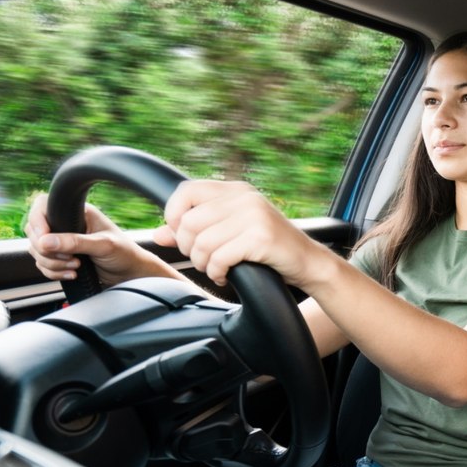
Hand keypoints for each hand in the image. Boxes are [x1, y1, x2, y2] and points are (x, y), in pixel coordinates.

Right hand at [25, 194, 158, 285]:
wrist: (130, 274)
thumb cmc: (125, 253)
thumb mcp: (102, 245)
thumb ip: (75, 242)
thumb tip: (45, 241)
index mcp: (77, 212)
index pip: (43, 207)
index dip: (38, 223)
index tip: (45, 241)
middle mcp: (67, 225)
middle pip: (35, 233)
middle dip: (47, 250)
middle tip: (69, 257)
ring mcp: (62, 242)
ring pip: (37, 251)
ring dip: (52, 263)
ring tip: (75, 266)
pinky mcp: (62, 258)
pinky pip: (43, 264)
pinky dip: (53, 272)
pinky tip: (72, 274)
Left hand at [159, 180, 323, 287]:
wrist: (308, 262)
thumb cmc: (268, 249)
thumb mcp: (230, 233)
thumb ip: (195, 231)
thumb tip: (158, 234)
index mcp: (236, 190)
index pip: (186, 191)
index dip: (174, 216)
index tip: (186, 237)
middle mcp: (245, 197)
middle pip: (189, 222)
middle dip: (189, 248)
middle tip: (205, 260)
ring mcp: (254, 215)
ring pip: (201, 243)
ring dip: (203, 264)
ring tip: (217, 268)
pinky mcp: (260, 237)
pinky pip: (219, 258)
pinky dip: (217, 273)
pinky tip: (226, 275)